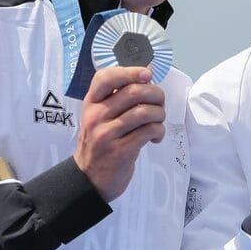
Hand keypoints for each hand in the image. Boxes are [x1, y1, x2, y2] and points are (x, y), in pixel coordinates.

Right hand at [73, 66, 165, 200]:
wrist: (90, 178)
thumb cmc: (102, 142)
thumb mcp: (101, 117)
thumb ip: (119, 98)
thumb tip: (147, 73)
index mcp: (91, 103)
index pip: (105, 77)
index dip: (130, 71)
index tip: (147, 75)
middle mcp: (96, 116)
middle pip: (133, 92)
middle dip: (156, 95)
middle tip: (160, 104)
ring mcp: (106, 134)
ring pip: (144, 112)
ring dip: (160, 114)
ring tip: (158, 121)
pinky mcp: (120, 150)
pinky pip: (149, 131)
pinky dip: (159, 131)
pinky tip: (156, 137)